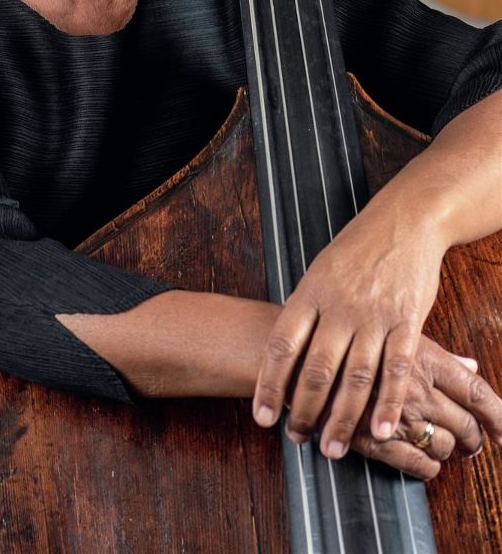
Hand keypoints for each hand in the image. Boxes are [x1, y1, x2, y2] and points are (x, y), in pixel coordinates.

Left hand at [252, 192, 446, 448]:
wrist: (405, 220)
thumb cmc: (358, 248)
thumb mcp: (320, 270)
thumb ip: (305, 309)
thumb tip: (283, 351)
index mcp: (311, 292)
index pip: (283, 345)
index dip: (269, 384)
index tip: (262, 416)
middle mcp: (340, 306)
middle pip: (317, 369)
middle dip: (304, 410)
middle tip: (297, 438)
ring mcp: (374, 315)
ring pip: (355, 377)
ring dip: (343, 419)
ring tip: (333, 449)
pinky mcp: (407, 321)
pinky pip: (397, 369)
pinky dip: (389, 404)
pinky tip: (381, 431)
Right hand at [338, 340, 501, 478]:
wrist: (291, 346)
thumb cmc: (345, 336)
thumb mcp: (395, 327)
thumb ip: (437, 352)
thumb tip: (469, 363)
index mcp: (423, 354)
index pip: (474, 389)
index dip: (497, 415)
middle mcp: (413, 384)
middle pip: (464, 423)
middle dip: (474, 439)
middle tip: (473, 442)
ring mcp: (393, 413)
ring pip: (443, 444)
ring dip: (448, 451)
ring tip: (442, 447)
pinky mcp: (371, 438)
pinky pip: (415, 463)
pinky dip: (426, 467)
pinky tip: (422, 460)